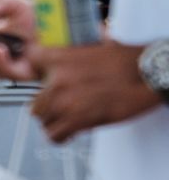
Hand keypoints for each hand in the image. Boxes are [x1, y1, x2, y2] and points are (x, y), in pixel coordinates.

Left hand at [27, 41, 163, 143]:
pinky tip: (71, 133)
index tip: (47, 83)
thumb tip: (80, 42)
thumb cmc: (129, 60)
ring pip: (43, 120)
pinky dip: (61, 137)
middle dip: (48, 107)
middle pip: (34, 102)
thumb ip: (77, 50)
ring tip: (68, 121)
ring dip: (55, 122)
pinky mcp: (78, 119)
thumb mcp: (96, 45)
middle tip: (63, 109)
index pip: (30, 63)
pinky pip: (55, 135)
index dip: (39, 76)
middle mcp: (57, 79)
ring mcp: (65, 101)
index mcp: (59, 57)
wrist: (149, 74)